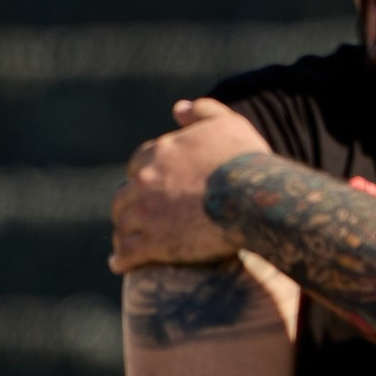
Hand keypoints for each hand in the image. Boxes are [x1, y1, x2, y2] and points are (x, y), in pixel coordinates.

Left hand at [109, 97, 268, 272]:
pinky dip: (120, 259)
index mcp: (160, 152)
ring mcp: (146, 212)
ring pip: (123, 225)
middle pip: (125, 196)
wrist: (255, 198)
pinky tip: (119, 265)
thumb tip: (178, 109)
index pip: (138, 165)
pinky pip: (127, 253)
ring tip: (126, 245)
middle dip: (128, 207)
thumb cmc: (248, 161)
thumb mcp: (230, 125)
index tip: (150, 190)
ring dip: (123, 234)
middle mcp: (145, 180)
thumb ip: (204, 112)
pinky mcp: (152, 243)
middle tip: (136, 220)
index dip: (143, 178)